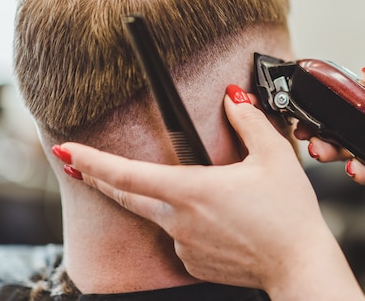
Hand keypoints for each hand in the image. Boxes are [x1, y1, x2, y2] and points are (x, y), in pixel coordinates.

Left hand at [56, 85, 364, 300]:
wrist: (298, 265)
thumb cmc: (289, 214)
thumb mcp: (274, 157)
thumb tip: (233, 99)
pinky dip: (188, 222)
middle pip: (128, 195)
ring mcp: (184, 245)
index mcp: (193, 191)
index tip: (66, 151)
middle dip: (99, 178)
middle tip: (79, 165)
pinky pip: (181, 236)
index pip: (127, 175)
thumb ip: (248, 121)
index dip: (92, 161)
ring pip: (162, 214)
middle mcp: (180, 220)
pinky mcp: (193, 262)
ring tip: (213, 195)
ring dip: (168, 199)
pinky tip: (221, 219)